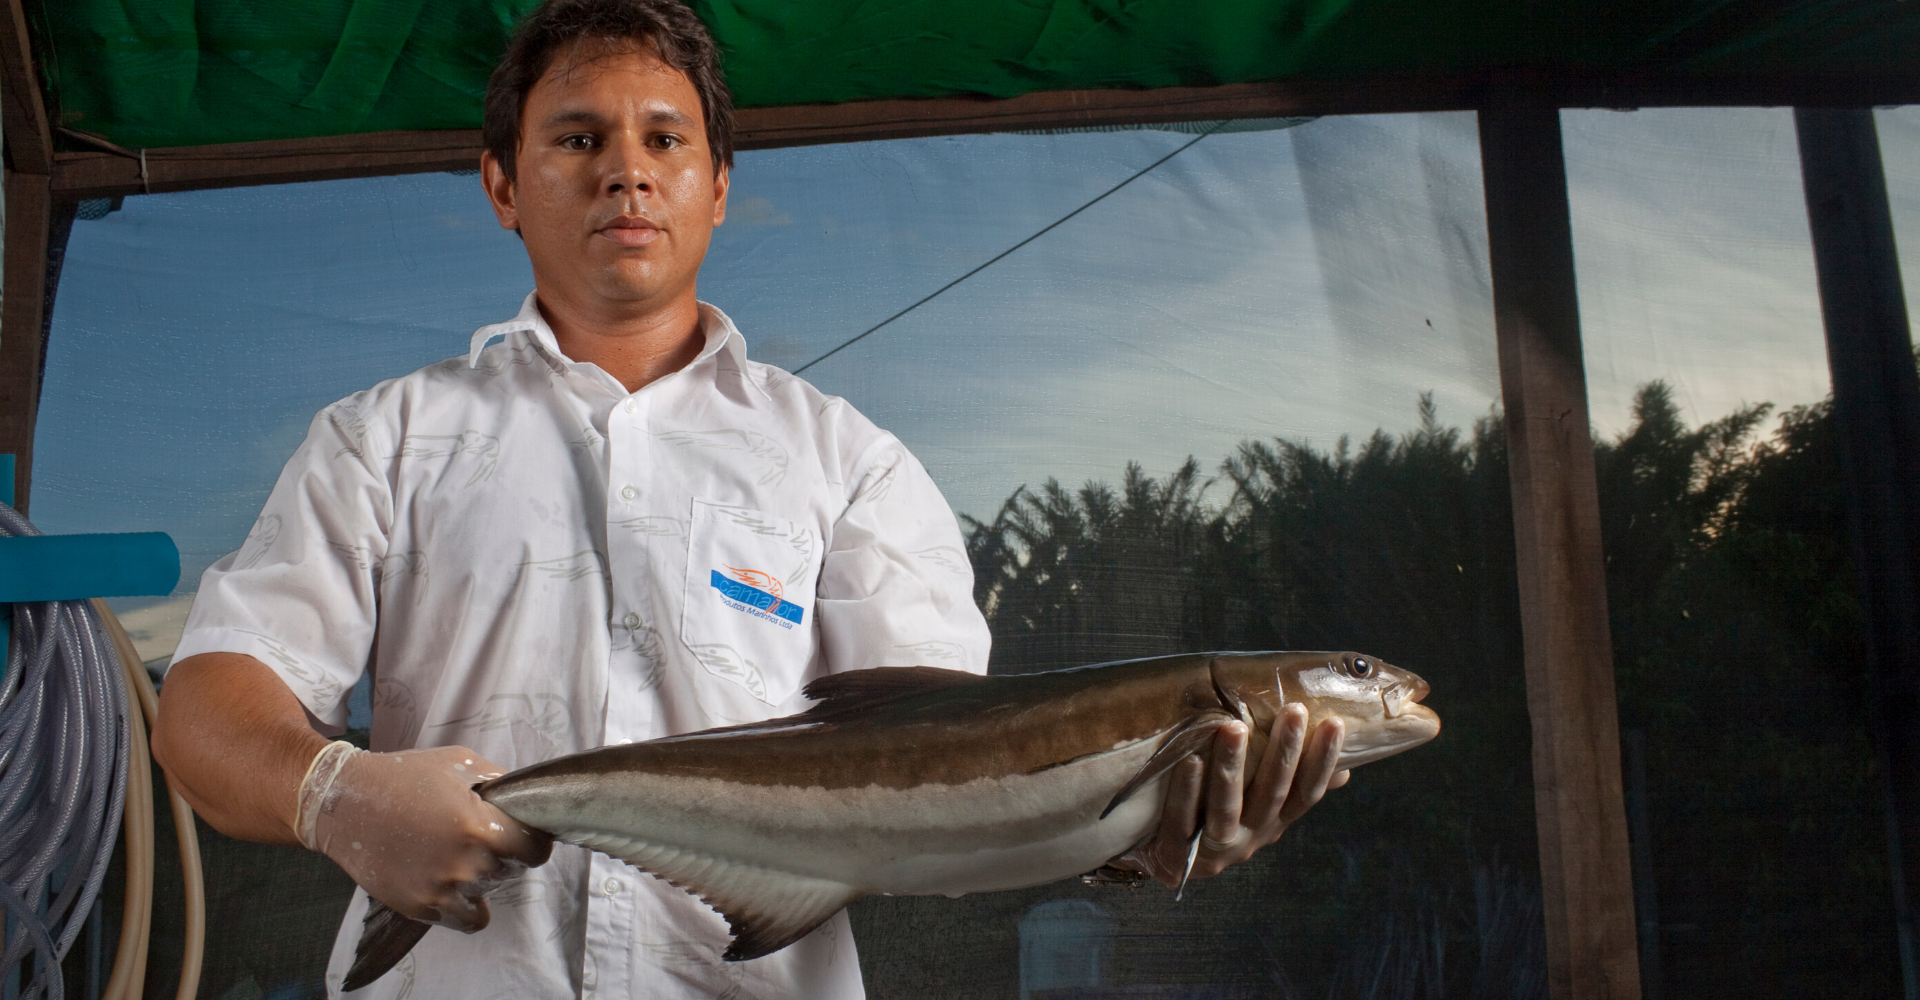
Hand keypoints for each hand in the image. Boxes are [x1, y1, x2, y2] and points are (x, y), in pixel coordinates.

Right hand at [309, 745, 552, 931]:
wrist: (345, 803)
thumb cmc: (402, 777)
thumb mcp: (458, 762)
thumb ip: (498, 782)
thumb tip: (524, 799)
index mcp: (479, 826)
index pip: (534, 849)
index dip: (535, 839)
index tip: (526, 834)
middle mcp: (466, 863)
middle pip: (512, 868)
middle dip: (505, 852)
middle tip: (480, 834)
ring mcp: (443, 890)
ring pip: (490, 892)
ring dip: (484, 877)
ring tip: (459, 854)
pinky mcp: (422, 907)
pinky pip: (468, 920)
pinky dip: (469, 906)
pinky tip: (457, 885)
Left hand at [1118, 704, 1348, 888]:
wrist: (1153, 858)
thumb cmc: (1208, 815)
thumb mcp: (1252, 801)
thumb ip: (1289, 783)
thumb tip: (1346, 769)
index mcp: (1271, 823)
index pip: (1306, 793)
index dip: (1323, 762)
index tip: (1335, 723)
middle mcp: (1249, 839)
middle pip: (1272, 795)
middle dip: (1285, 753)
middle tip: (1294, 711)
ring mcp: (1214, 851)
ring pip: (1226, 808)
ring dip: (1231, 766)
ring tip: (1233, 726)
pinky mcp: (1176, 857)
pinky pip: (1181, 822)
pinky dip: (1186, 791)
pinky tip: (1189, 761)